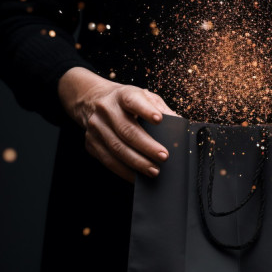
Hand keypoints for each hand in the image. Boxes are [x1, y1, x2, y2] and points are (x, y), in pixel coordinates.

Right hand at [58, 66, 177, 181]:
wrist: (92, 101)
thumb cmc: (126, 102)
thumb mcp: (143, 97)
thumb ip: (160, 108)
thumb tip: (179, 126)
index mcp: (122, 95)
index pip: (133, 100)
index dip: (146, 110)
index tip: (159, 120)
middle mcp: (106, 109)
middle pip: (126, 130)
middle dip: (146, 146)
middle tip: (163, 157)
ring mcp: (96, 127)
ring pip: (117, 148)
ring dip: (137, 162)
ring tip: (154, 171)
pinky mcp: (91, 143)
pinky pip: (108, 161)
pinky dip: (124, 171)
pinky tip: (137, 176)